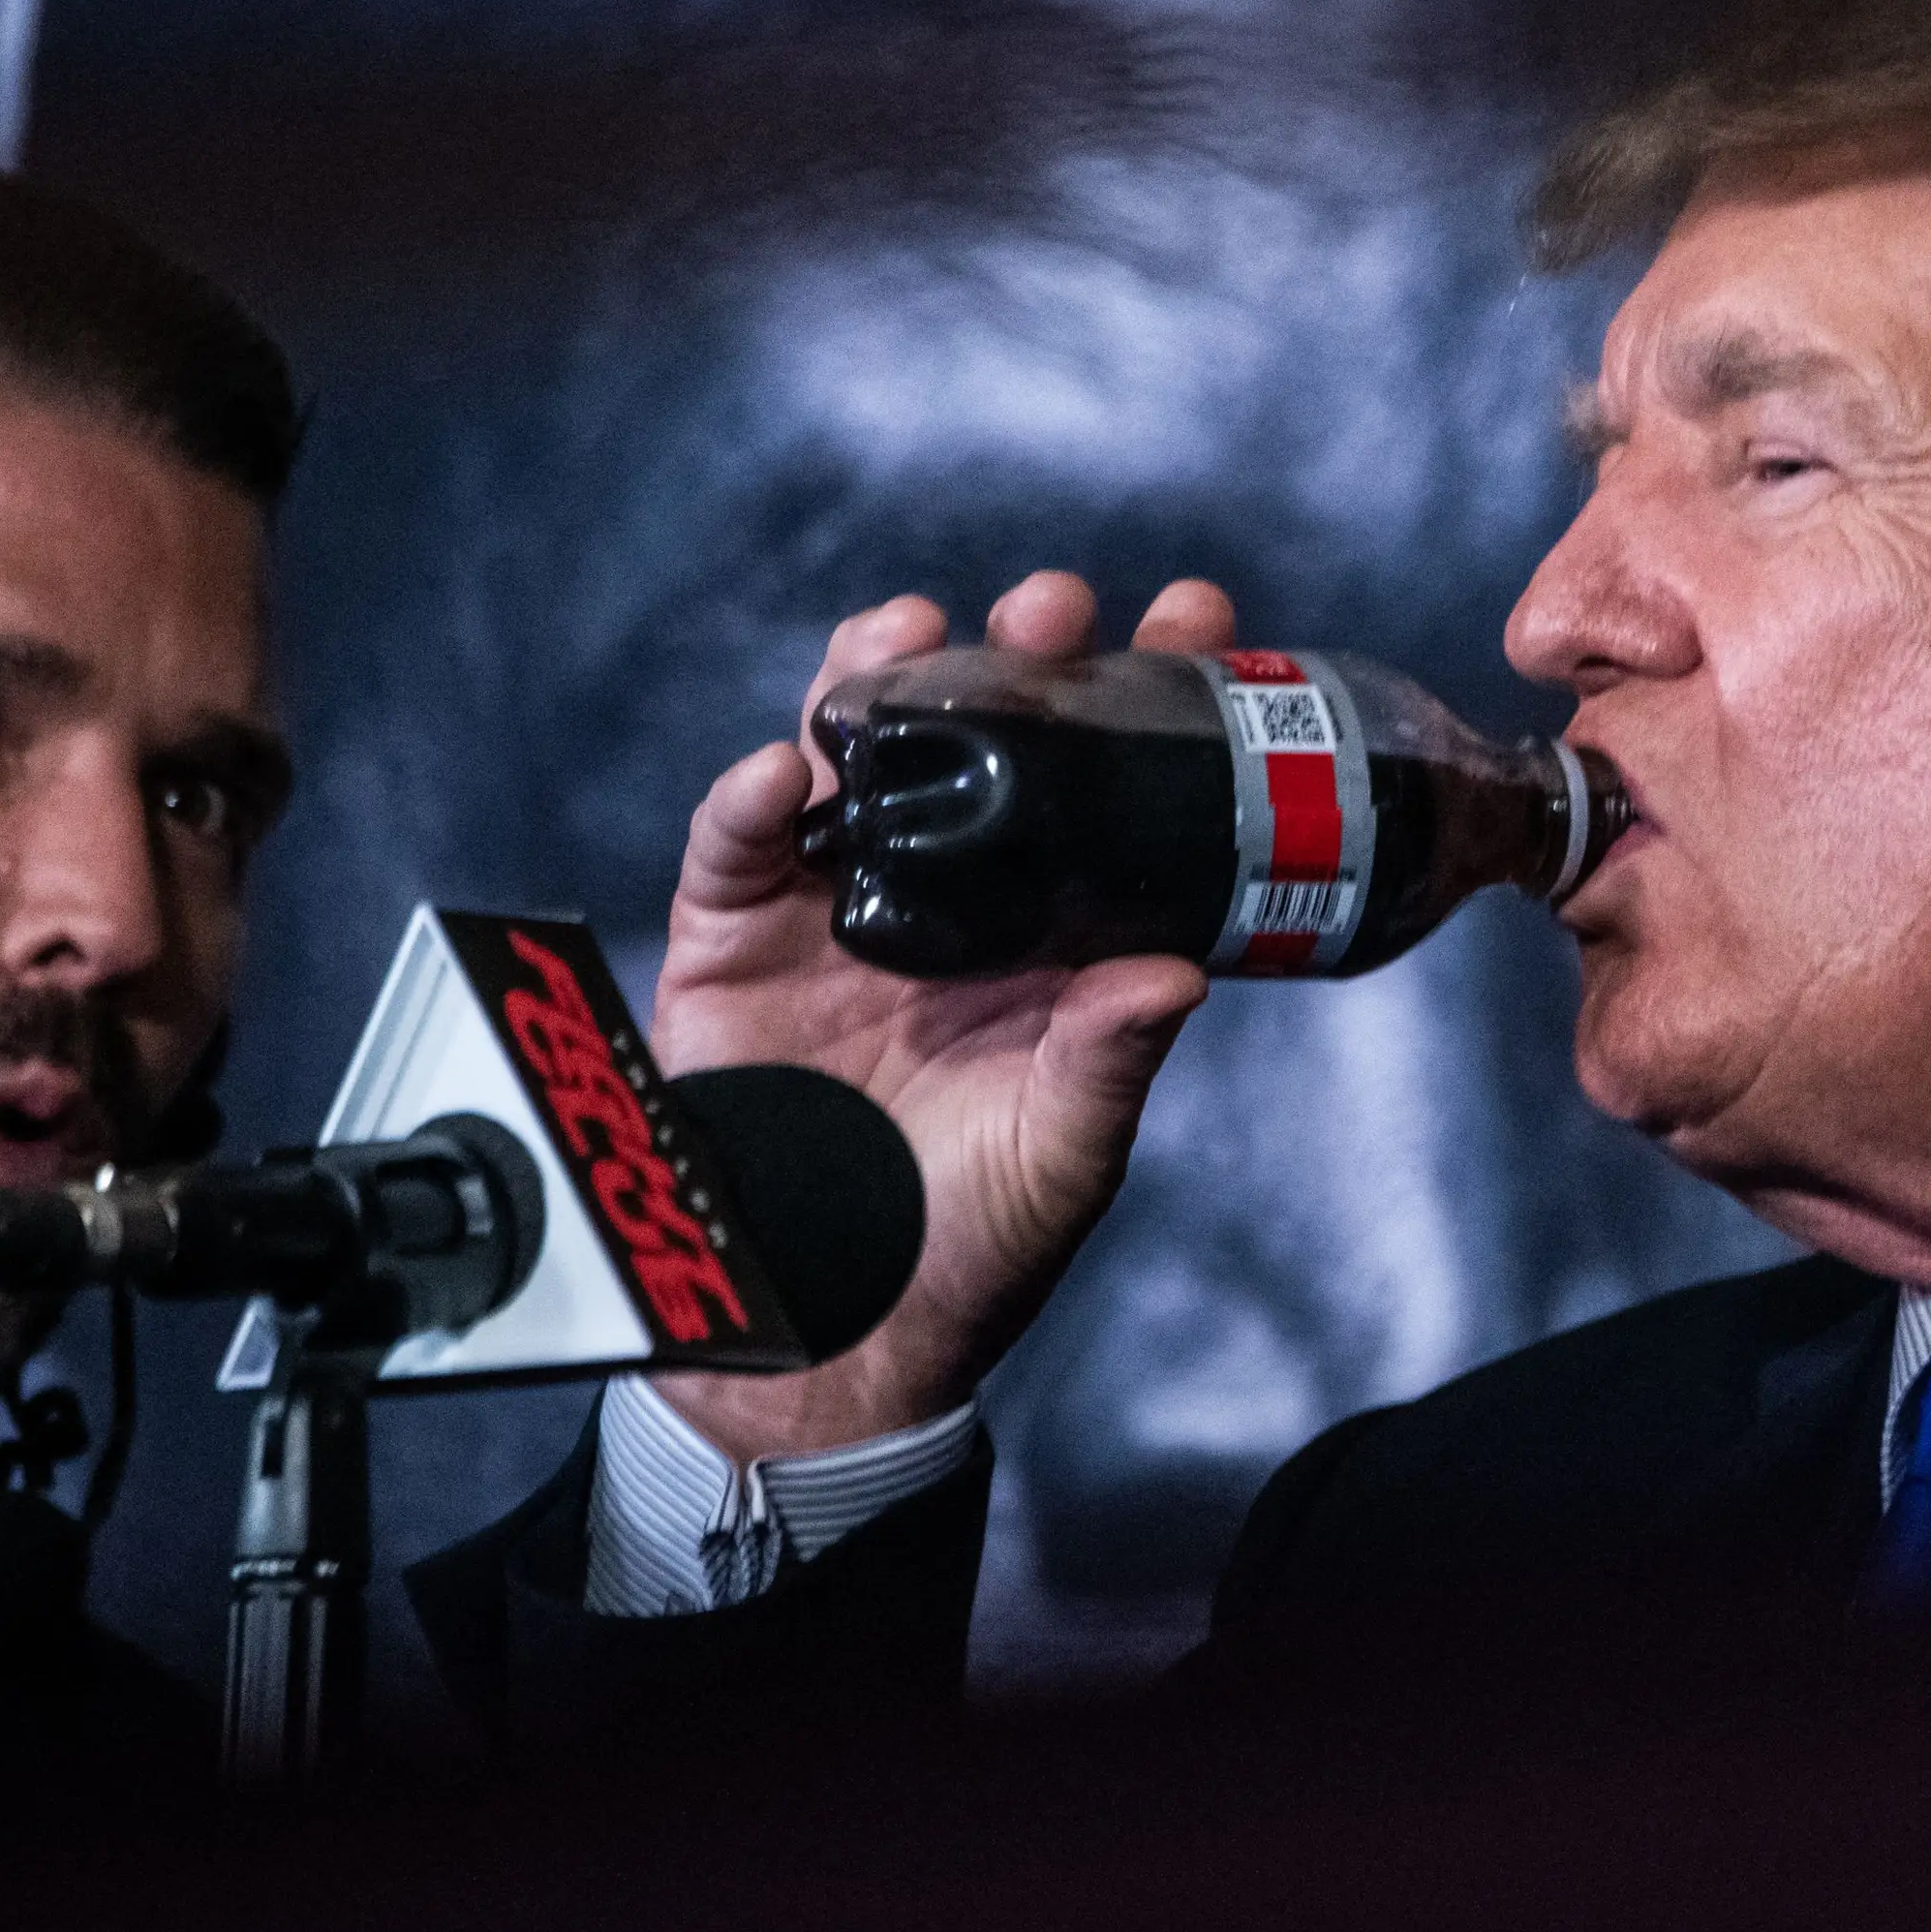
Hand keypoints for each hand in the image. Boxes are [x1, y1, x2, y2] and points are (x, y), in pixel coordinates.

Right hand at [650, 570, 1234, 1461]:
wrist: (833, 1325)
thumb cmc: (972, 1243)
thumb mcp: (1062, 1154)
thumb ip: (1108, 1060)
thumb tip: (1180, 972)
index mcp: (1046, 926)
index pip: (1106, 783)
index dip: (1149, 694)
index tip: (1199, 620)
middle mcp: (946, 891)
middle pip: (980, 736)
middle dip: (1016, 654)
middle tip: (1054, 607)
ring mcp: (832, 906)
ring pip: (851, 755)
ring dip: (877, 679)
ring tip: (912, 628)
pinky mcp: (731, 941)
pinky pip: (731, 850)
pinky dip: (747, 800)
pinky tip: (778, 768)